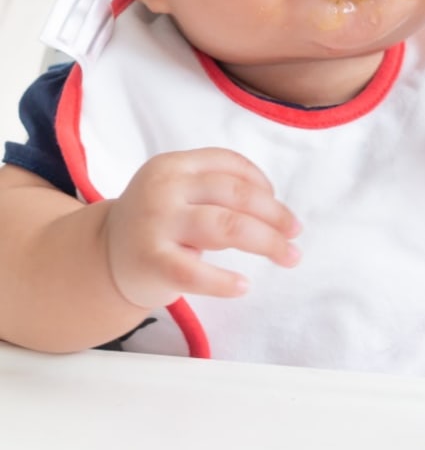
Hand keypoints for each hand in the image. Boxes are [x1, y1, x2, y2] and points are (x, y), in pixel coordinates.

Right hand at [103, 148, 300, 309]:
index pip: (229, 163)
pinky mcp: (150, 261)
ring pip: (226, 227)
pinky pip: (194, 271)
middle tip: (296, 233)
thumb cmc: (156, 223)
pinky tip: (243, 286)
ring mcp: (155, 223)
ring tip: (289, 256)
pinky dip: (223, 280)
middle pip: (236, 195)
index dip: (262, 181)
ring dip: (267, 242)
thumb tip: (276, 206)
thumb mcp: (178, 191)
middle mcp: (164, 188)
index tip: (279, 203)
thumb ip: (216, 188)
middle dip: (275, 214)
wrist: (103, 258)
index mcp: (173, 165)